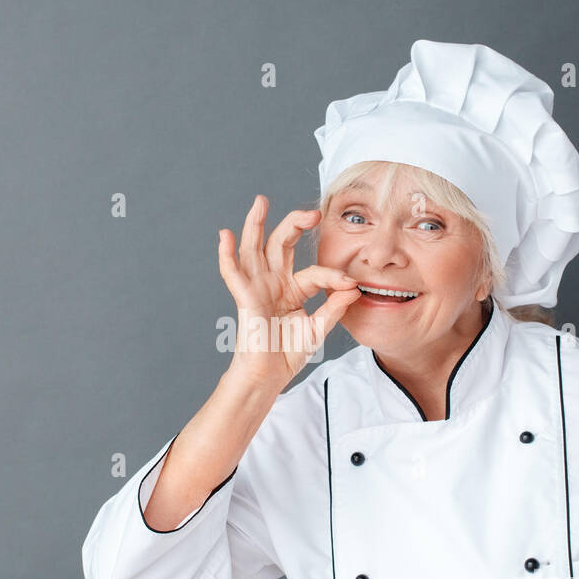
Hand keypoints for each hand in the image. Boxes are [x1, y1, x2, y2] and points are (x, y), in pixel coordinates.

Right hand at [217, 194, 360, 388]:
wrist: (269, 376)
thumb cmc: (288, 354)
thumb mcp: (318, 328)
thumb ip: (334, 307)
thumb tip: (353, 287)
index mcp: (292, 289)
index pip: (314, 271)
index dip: (333, 276)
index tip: (351, 284)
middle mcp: (273, 283)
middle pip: (281, 244)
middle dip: (294, 224)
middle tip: (312, 213)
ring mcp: (257, 288)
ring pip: (254, 249)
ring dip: (256, 224)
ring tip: (261, 202)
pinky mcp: (245, 298)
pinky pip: (232, 273)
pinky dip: (226, 254)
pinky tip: (226, 235)